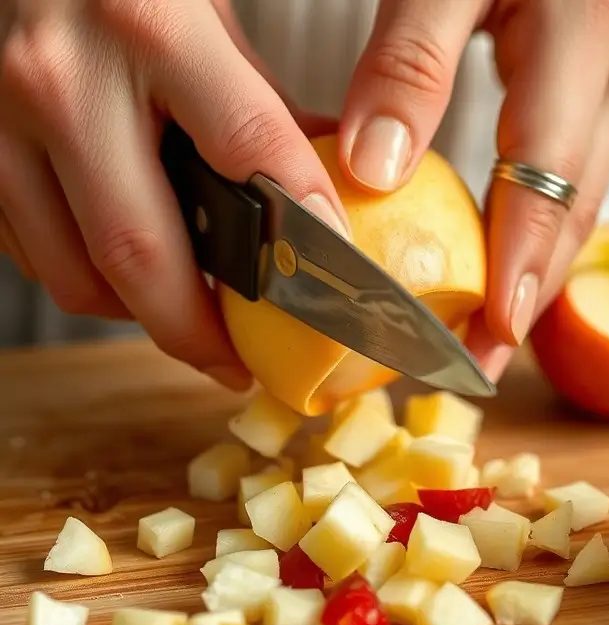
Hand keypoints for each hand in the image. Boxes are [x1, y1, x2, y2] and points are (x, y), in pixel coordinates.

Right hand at [0, 0, 348, 389]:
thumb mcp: (205, 11)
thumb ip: (262, 102)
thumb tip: (330, 191)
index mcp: (148, 27)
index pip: (248, 153)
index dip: (301, 233)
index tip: (334, 290)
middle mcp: (62, 76)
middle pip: (141, 255)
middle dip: (200, 333)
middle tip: (240, 365)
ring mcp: (0, 116)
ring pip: (76, 275)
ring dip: (141, 316)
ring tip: (190, 320)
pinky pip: (31, 254)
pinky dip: (88, 280)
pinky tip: (128, 270)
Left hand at [337, 0, 608, 379]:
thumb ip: (409, 60)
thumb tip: (375, 174)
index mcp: (586, 29)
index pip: (549, 173)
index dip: (518, 264)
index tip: (487, 342)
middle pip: (575, 204)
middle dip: (530, 290)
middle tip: (479, 363)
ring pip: (581, 193)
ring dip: (537, 266)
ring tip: (490, 332)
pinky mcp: (603, 74)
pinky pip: (576, 167)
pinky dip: (538, 221)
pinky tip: (505, 259)